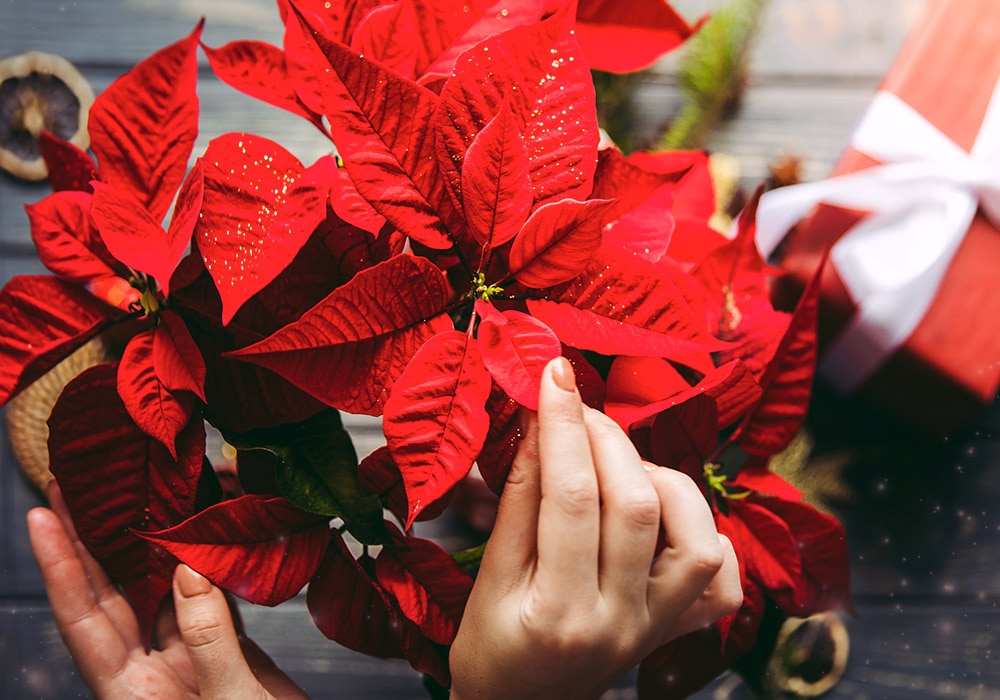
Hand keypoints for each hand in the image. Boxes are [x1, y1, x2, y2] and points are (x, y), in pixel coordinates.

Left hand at [27, 483, 307, 699]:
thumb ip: (208, 637)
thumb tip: (186, 569)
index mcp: (132, 692)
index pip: (84, 619)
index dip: (60, 566)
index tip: (43, 514)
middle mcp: (150, 671)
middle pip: (109, 596)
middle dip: (89, 540)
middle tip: (77, 484)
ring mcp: (188, 660)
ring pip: (158, 591)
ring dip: (146, 545)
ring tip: (135, 496)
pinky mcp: (228, 653)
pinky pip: (207, 599)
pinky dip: (202, 565)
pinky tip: (199, 534)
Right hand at [449, 357, 741, 699]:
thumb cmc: (492, 650)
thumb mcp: (489, 577)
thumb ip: (518, 498)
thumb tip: (540, 422)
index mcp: (561, 614)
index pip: (571, 499)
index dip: (564, 425)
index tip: (553, 373)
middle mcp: (623, 622)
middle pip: (637, 505)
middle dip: (605, 437)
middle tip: (574, 405)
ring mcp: (659, 627)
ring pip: (697, 534)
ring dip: (657, 477)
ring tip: (614, 467)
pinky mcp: (679, 628)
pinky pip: (721, 576)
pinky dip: (701, 529)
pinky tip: (661, 514)